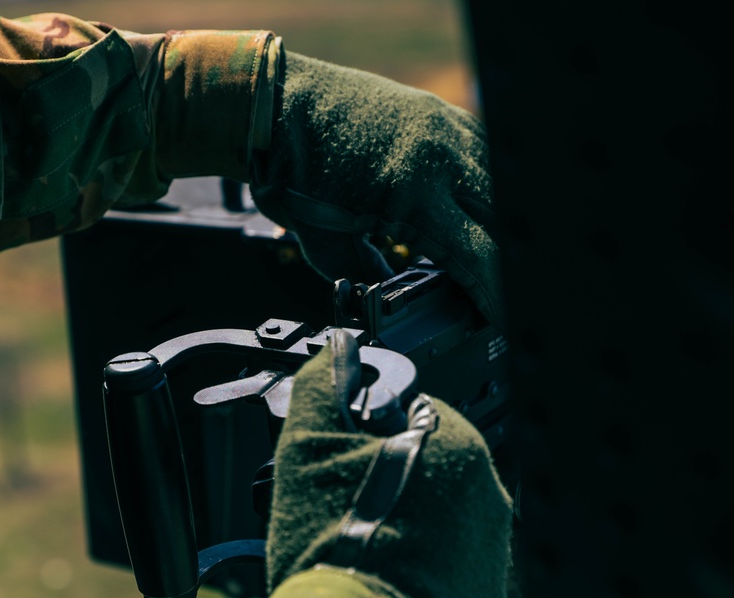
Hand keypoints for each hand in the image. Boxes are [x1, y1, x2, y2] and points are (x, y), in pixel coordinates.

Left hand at [251, 52, 502, 325]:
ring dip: (492, 219)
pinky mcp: (438, 113)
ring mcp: (443, 128)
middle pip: (499, 218)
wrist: (275, 106)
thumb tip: (386, 297)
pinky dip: (480, 183)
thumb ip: (362, 274)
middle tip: (485, 286)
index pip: (475, 253)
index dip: (490, 291)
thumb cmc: (290, 169)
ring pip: (496, 182)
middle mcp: (439, 156)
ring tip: (478, 249)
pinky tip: (468, 204)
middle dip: (498, 259)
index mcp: (412, 192)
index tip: (495, 314)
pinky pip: (480, 151)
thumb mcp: (322, 241)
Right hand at [267, 330, 511, 597]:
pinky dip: (418, 561)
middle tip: (344, 501)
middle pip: (427, 465)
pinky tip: (381, 569)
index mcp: (456, 442)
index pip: (414, 413)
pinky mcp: (483, 595)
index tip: (344, 456)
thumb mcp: (308, 442)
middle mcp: (487, 492)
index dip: (370, 430)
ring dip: (405, 518)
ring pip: (438, 514)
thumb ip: (323, 381)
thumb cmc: (336, 537)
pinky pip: (448, 561)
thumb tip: (335, 350)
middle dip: (389, 476)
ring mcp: (491, 548)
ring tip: (358, 540)